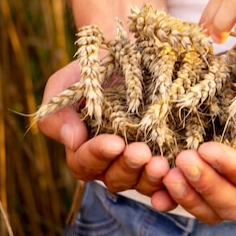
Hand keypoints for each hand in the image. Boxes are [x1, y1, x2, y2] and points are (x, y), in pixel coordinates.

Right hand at [38, 60, 169, 195]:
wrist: (132, 51)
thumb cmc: (94, 68)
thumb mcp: (68, 84)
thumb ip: (59, 112)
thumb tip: (72, 140)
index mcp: (84, 148)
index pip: (85, 162)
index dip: (98, 154)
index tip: (115, 142)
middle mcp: (112, 162)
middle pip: (114, 178)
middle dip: (128, 166)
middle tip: (142, 152)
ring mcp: (140, 163)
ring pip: (141, 183)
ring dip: (150, 178)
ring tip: (161, 163)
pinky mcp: (166, 157)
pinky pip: (167, 182)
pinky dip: (171, 184)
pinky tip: (176, 175)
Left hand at [154, 66, 235, 222]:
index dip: (233, 169)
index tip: (207, 148)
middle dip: (207, 184)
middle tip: (182, 161)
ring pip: (217, 209)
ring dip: (191, 195)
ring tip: (167, 173)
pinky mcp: (230, 182)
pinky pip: (204, 200)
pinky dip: (182, 198)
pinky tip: (159, 191)